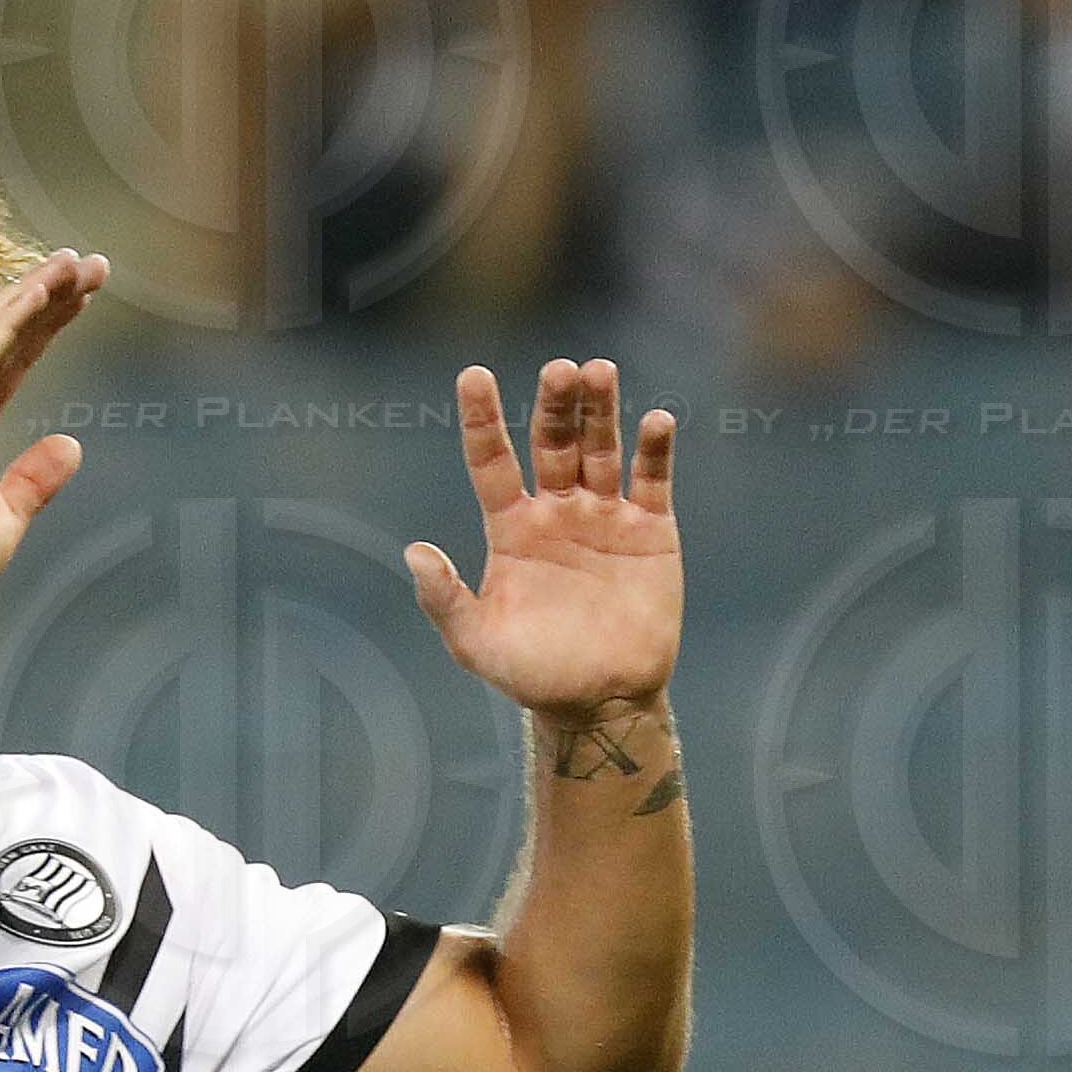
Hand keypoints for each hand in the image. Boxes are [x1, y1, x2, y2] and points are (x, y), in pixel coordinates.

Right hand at [0, 248, 104, 607]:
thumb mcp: (6, 518)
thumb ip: (36, 480)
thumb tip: (71, 445)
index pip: (14, 361)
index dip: (47, 327)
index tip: (82, 298)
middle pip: (11, 335)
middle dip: (52, 298)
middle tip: (91, 265)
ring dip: (38, 292)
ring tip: (77, 262)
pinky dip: (14, 315)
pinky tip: (44, 290)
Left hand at [410, 357, 682, 714]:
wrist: (602, 703)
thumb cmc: (533, 675)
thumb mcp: (475, 642)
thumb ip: (444, 598)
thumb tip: (415, 551)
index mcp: (511, 527)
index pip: (492, 459)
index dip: (483, 418)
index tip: (474, 375)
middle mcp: (556, 511)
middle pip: (553, 441)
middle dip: (555, 403)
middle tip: (560, 369)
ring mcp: (605, 517)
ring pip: (600, 449)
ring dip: (600, 409)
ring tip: (599, 370)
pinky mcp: (650, 533)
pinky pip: (651, 481)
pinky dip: (654, 450)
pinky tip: (656, 421)